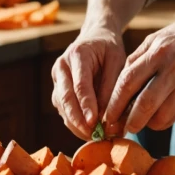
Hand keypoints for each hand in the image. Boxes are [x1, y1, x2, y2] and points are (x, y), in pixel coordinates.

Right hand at [51, 26, 126, 140]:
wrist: (95, 37)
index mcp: (77, 54)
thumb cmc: (109, 48)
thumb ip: (112, 85)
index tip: (95, 122)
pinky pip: (64, 110)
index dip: (86, 105)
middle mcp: (61, 67)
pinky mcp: (58, 90)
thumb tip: (106, 114)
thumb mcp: (117, 59)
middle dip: (78, 120)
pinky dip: (75, 123)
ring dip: (76, 124)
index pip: (80, 84)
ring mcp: (57, 79)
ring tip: (95, 137)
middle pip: (65, 98)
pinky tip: (90, 132)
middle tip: (93, 135)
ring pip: (62, 107)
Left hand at [104, 9, 174, 134]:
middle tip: (122, 128)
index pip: (127, 82)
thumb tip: (120, 81)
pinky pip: (174, 115)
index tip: (108, 114)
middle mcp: (171, 67)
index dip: (115, 102)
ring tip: (141, 123)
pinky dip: (162, 121)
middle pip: (142, 104)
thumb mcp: (160, 37)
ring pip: (158, 115)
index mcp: (157, 51)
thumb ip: (139, 57)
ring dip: (146, 124)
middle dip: (128, 121)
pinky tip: (158, 118)